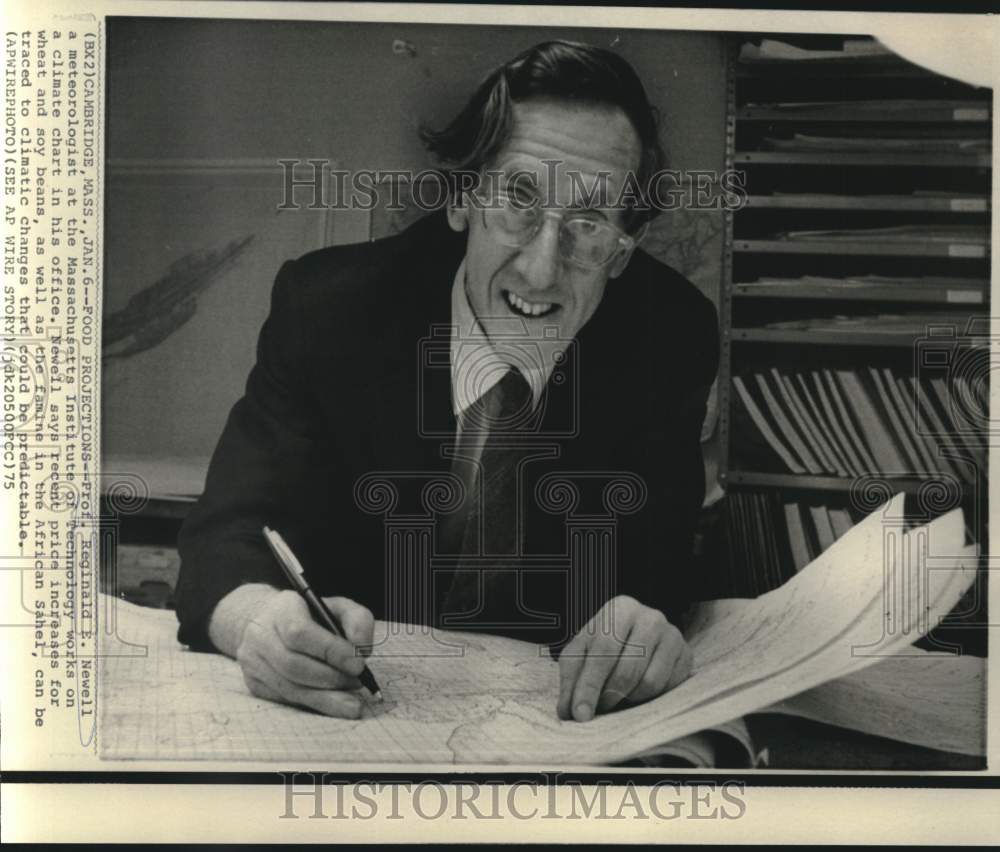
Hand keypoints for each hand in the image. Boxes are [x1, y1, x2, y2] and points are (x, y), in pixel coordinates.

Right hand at [226, 587, 374, 717]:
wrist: (266, 620)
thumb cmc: (309, 615)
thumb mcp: (337, 606)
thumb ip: (358, 620)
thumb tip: (362, 649)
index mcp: (281, 610)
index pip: (300, 633)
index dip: (330, 651)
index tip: (358, 663)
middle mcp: (260, 636)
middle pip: (294, 665)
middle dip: (332, 677)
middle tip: (358, 681)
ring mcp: (253, 662)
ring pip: (290, 688)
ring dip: (326, 697)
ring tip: (351, 699)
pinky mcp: (255, 684)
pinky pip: (287, 700)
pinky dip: (315, 703)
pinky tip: (334, 702)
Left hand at [556, 595, 691, 721]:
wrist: (637, 636)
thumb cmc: (604, 645)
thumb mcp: (581, 653)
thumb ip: (571, 679)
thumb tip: (568, 712)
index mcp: (621, 608)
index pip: (603, 650)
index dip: (589, 685)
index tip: (580, 714)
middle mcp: (650, 617)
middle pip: (627, 670)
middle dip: (609, 696)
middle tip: (600, 707)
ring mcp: (673, 635)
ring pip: (649, 683)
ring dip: (629, 698)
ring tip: (619, 694)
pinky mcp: (686, 655)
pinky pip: (668, 689)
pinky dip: (650, 698)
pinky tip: (639, 690)